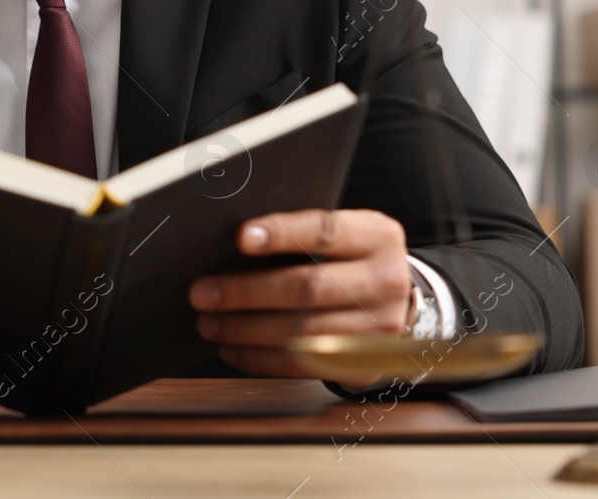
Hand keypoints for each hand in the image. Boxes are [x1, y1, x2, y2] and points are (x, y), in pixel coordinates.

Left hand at [188, 209, 411, 377]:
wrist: (396, 300)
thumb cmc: (349, 257)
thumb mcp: (342, 232)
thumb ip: (301, 232)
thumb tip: (234, 242)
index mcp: (377, 237)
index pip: (326, 232)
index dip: (282, 234)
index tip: (240, 237)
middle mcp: (386, 282)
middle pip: (307, 288)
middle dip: (246, 292)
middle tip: (201, 292)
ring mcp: (380, 329)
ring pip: (300, 332)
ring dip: (245, 331)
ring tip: (209, 323)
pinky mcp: (363, 366)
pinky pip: (302, 365)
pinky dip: (259, 358)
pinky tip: (232, 348)